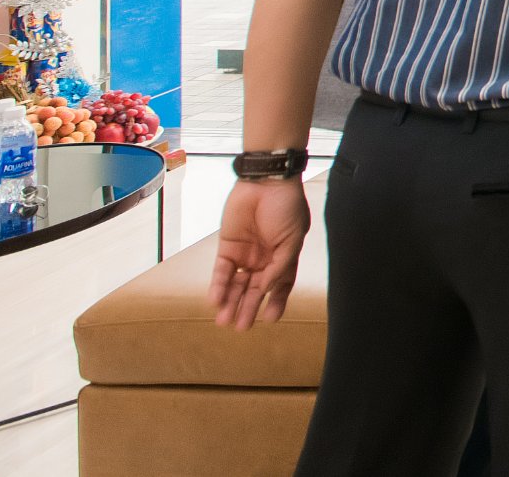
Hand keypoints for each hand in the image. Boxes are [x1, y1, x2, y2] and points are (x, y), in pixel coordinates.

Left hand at [208, 179, 312, 329]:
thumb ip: (280, 266)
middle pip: (254, 289)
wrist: (267, 181)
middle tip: (241, 327)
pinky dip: (219, 285)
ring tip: (225, 320)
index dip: (276, 302)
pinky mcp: (228, 246)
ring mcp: (246, 254)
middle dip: (248, 308)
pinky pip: (222, 271)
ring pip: (236, 284)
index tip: (270, 319)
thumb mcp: (293, 239)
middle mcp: (264, 258)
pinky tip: (216, 300)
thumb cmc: (287, 207)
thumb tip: (265, 290)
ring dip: (231, 302)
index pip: (280, 285)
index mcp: (284, 257)